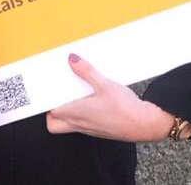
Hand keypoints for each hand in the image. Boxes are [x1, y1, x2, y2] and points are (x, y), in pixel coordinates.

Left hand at [45, 54, 172, 142]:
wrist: (145, 125)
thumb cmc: (125, 109)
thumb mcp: (104, 84)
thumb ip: (86, 71)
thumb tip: (72, 59)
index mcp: (76, 113)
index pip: (51, 112)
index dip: (46, 102)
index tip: (45, 91)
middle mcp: (80, 124)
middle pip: (54, 124)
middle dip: (50, 112)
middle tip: (56, 96)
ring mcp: (90, 129)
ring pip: (68, 125)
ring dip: (66, 112)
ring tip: (73, 95)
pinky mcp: (100, 130)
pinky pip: (83, 124)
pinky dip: (81, 114)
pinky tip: (90, 101)